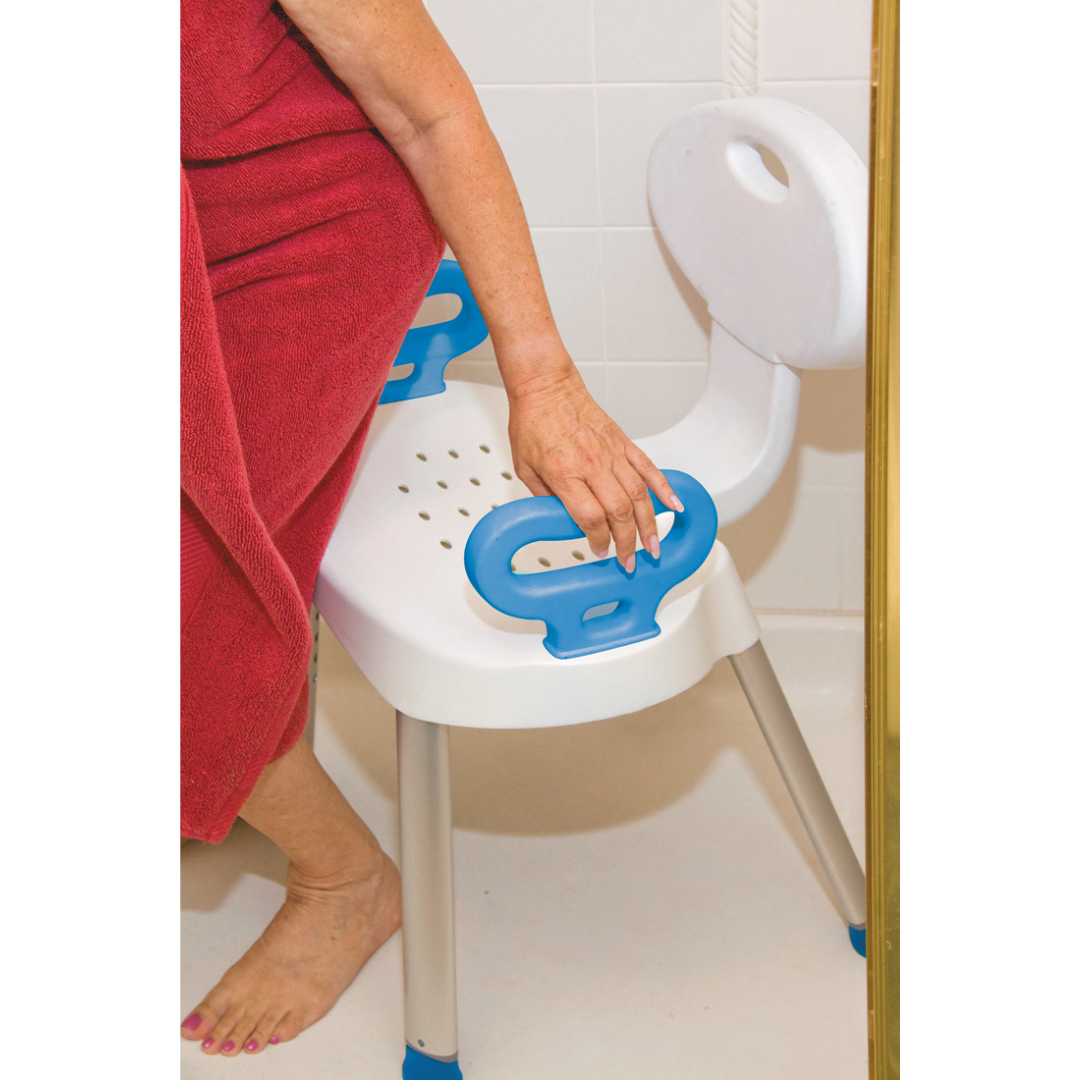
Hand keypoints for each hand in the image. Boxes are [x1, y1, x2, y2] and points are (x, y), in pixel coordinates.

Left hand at [506, 365, 684, 572]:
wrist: (546, 387)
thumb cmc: (533, 423)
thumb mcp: (525, 469)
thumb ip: (545, 498)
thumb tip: (561, 520)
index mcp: (565, 473)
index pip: (590, 517)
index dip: (598, 540)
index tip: (600, 551)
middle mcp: (592, 463)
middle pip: (619, 511)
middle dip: (628, 542)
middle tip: (630, 559)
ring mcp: (611, 452)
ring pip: (639, 494)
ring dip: (649, 524)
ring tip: (654, 545)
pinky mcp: (622, 442)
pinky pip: (648, 468)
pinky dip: (664, 488)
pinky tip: (674, 506)